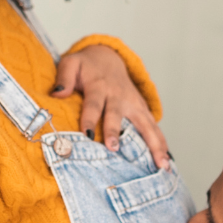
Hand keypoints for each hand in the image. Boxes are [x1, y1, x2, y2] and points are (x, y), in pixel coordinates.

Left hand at [51, 45, 169, 168]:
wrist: (108, 58)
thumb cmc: (85, 66)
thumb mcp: (71, 63)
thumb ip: (64, 77)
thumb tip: (57, 94)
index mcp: (99, 86)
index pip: (93, 104)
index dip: (89, 118)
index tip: (86, 135)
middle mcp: (118, 96)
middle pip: (117, 115)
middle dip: (115, 131)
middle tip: (114, 148)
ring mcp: (134, 104)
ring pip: (145, 124)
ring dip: (153, 143)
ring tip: (159, 164)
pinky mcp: (142, 110)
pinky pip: (153, 128)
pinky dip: (161, 144)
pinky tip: (165, 163)